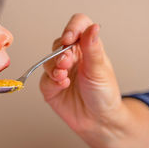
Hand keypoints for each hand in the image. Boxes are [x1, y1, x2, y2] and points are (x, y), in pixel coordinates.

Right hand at [40, 13, 122, 147]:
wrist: (99, 121)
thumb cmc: (104, 95)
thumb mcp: (100, 70)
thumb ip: (93, 48)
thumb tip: (93, 26)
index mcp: (87, 47)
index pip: (78, 25)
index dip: (72, 27)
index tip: (69, 38)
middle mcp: (73, 57)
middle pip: (59, 43)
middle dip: (61, 52)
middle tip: (67, 62)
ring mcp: (60, 71)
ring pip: (48, 60)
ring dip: (55, 66)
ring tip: (64, 76)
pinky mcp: (50, 87)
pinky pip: (44, 79)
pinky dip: (52, 81)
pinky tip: (62, 85)